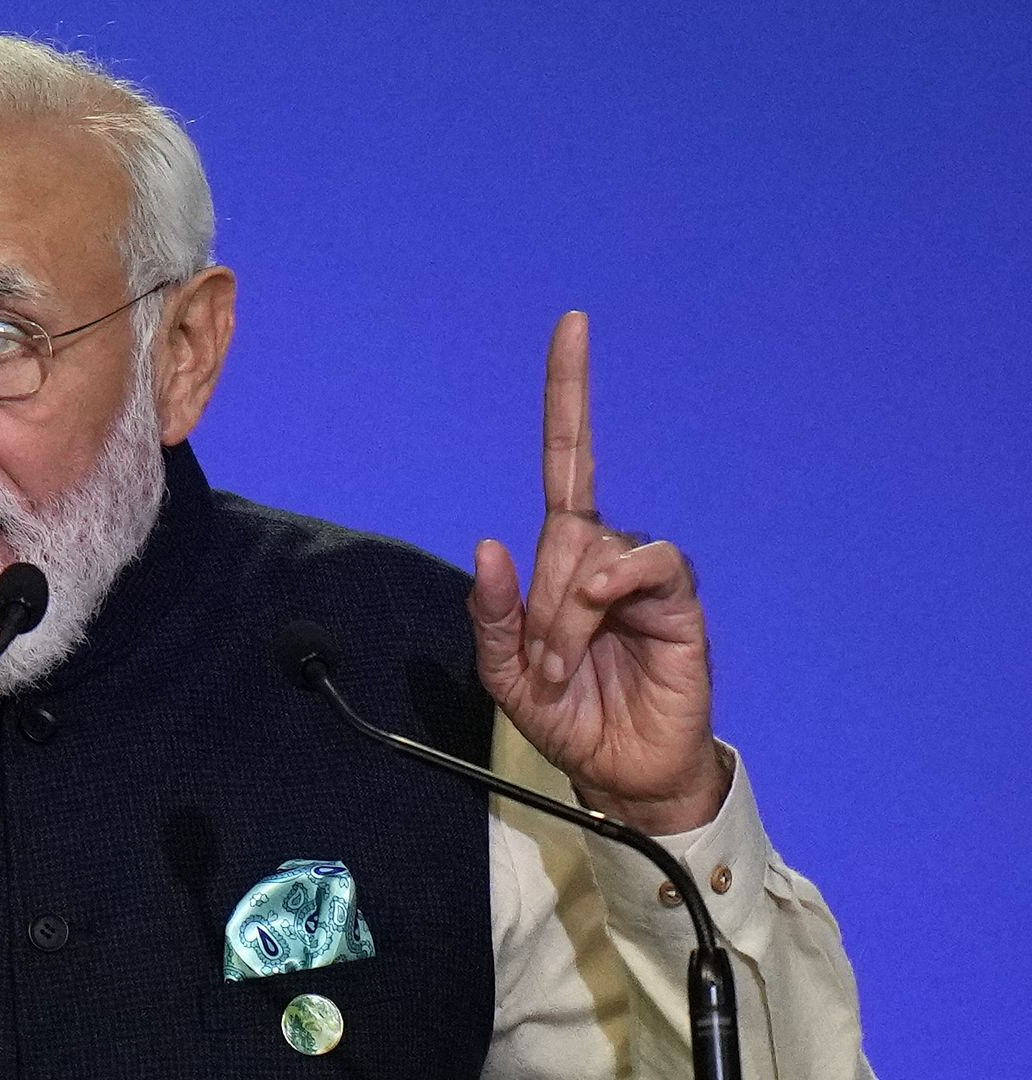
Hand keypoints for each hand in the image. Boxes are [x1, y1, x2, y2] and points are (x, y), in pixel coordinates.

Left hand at [468, 313, 729, 834]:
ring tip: (567, 668)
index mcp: (561, 559)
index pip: (567, 460)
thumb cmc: (566, 714)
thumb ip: (490, 613)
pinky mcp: (678, 602)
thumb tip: (490, 543)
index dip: (569, 394)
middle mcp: (603, 554)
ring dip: (567, 616)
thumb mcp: (503, 671)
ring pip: (592, 554)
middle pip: (560, 533)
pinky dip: (612, 587)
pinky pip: (646, 564)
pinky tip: (603, 617)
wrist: (619, 772)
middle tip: (544, 668)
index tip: (573, 325)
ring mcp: (642, 576)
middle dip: (541, 609)